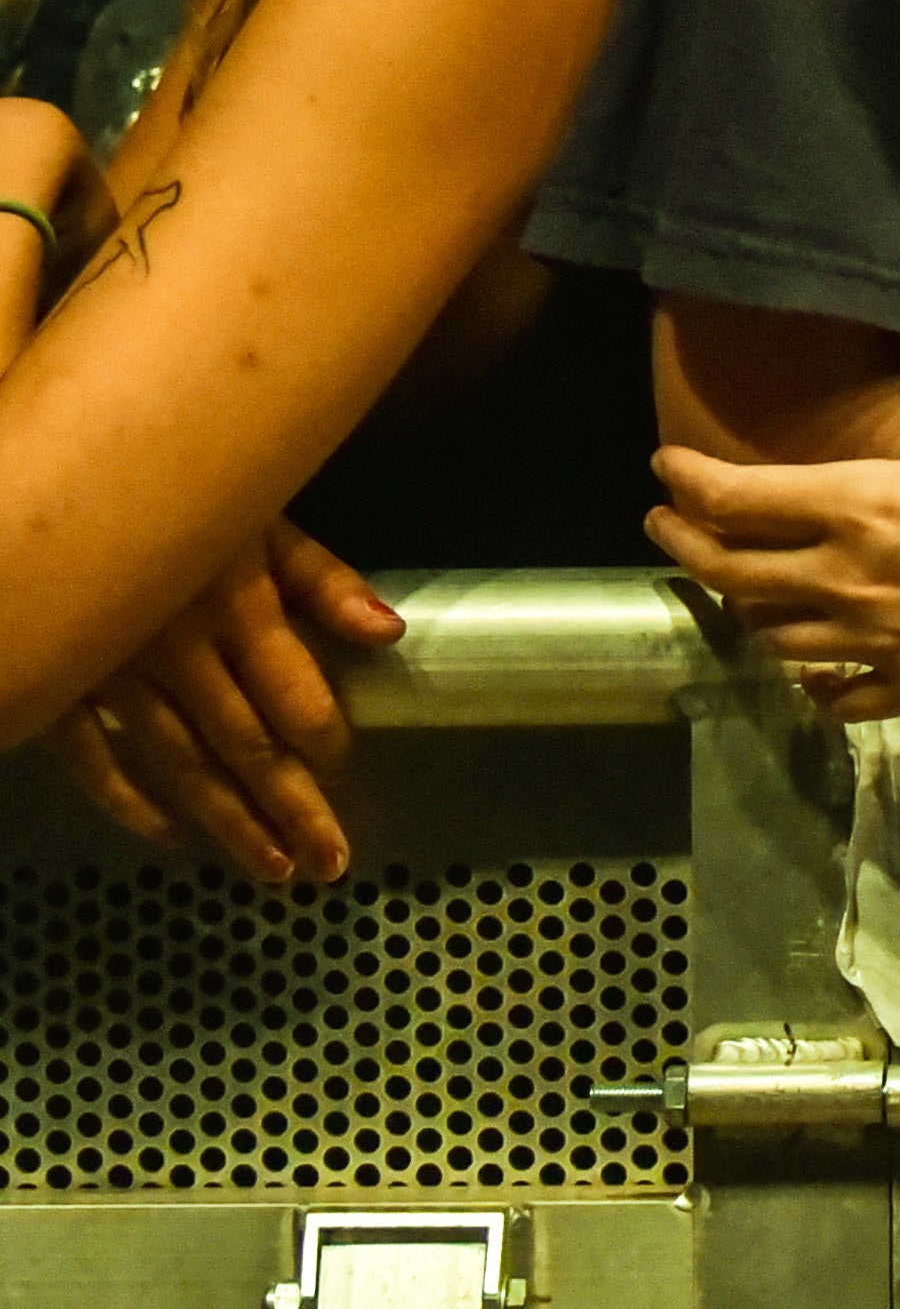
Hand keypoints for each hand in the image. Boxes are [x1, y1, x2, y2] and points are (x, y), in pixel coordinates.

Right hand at [45, 522, 405, 883]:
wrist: (54, 483)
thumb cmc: (173, 494)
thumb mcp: (255, 516)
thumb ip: (320, 577)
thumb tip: (390, 633)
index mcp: (231, 602)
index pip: (291, 692)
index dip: (324, 741)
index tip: (347, 776)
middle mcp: (173, 649)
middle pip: (242, 743)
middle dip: (289, 807)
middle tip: (329, 866)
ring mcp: (109, 675)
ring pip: (174, 764)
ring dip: (224, 821)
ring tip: (272, 870)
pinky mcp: (57, 688)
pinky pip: (93, 761)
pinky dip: (130, 806)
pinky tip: (171, 842)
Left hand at [649, 343, 899, 717]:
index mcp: (867, 506)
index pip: (741, 498)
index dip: (690, 481)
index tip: (665, 468)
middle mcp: (852, 579)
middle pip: (731, 572)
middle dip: (684, 543)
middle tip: (665, 524)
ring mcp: (879, 642)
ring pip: (772, 635)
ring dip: (745, 607)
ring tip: (740, 585)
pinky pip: (837, 694)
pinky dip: (814, 681)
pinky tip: (814, 670)